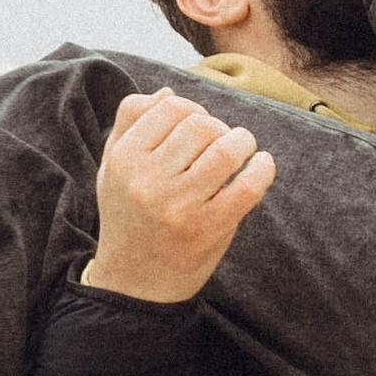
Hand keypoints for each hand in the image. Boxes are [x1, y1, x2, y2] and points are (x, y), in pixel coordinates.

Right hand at [81, 90, 275, 304]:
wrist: (134, 284)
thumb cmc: (129, 219)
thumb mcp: (113, 171)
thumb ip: (131, 127)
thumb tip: (168, 92)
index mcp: (123, 160)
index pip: (168, 107)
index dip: (191, 108)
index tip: (198, 125)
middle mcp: (148, 180)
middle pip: (199, 123)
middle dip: (218, 126)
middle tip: (221, 142)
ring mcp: (179, 205)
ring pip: (225, 148)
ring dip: (243, 141)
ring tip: (243, 150)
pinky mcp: (208, 227)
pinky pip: (247, 186)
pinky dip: (263, 169)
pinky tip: (262, 165)